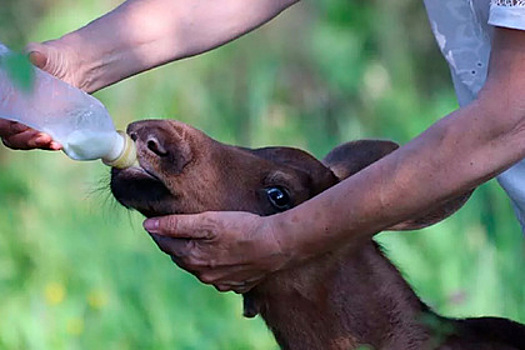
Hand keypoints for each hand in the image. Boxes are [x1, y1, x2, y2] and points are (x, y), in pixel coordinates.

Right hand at [0, 40, 83, 150]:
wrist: (73, 66)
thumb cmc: (49, 58)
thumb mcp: (40, 54)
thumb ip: (33, 56)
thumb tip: (31, 58)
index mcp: (5, 95)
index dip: (3, 123)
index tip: (14, 125)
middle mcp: (13, 112)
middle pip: (9, 133)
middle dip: (23, 139)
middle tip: (40, 137)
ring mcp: (30, 121)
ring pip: (25, 140)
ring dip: (36, 144)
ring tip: (51, 142)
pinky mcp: (47, 126)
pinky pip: (44, 140)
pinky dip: (49, 144)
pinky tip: (58, 143)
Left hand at [143, 211, 289, 293]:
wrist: (276, 245)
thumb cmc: (242, 228)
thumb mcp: (207, 220)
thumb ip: (176, 224)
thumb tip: (148, 226)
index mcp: (192, 257)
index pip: (166, 243)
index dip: (161, 230)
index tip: (158, 220)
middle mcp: (202, 274)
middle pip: (182, 256)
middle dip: (178, 242)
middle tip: (179, 227)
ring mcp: (220, 282)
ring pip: (199, 267)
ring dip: (197, 254)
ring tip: (203, 239)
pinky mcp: (236, 284)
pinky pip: (219, 275)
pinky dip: (216, 265)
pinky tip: (224, 255)